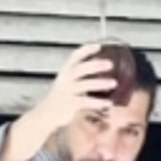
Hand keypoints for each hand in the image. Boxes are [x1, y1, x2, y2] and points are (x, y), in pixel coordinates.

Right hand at [0, 44, 117, 160]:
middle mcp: (65, 79)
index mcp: (65, 72)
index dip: (86, 50)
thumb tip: (103, 73)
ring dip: (100, 83)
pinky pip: (86, 102)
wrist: (46, 114)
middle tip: (110, 64)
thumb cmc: (61, 97)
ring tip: (114, 83)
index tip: (99, 46)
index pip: (75, 57)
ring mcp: (67, 92)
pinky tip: (109, 103)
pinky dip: (98, 102)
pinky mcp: (70, 104)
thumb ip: (82, 77)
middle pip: (80, 68)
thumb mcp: (68, 83)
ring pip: (85, 85)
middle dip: (95, 65)